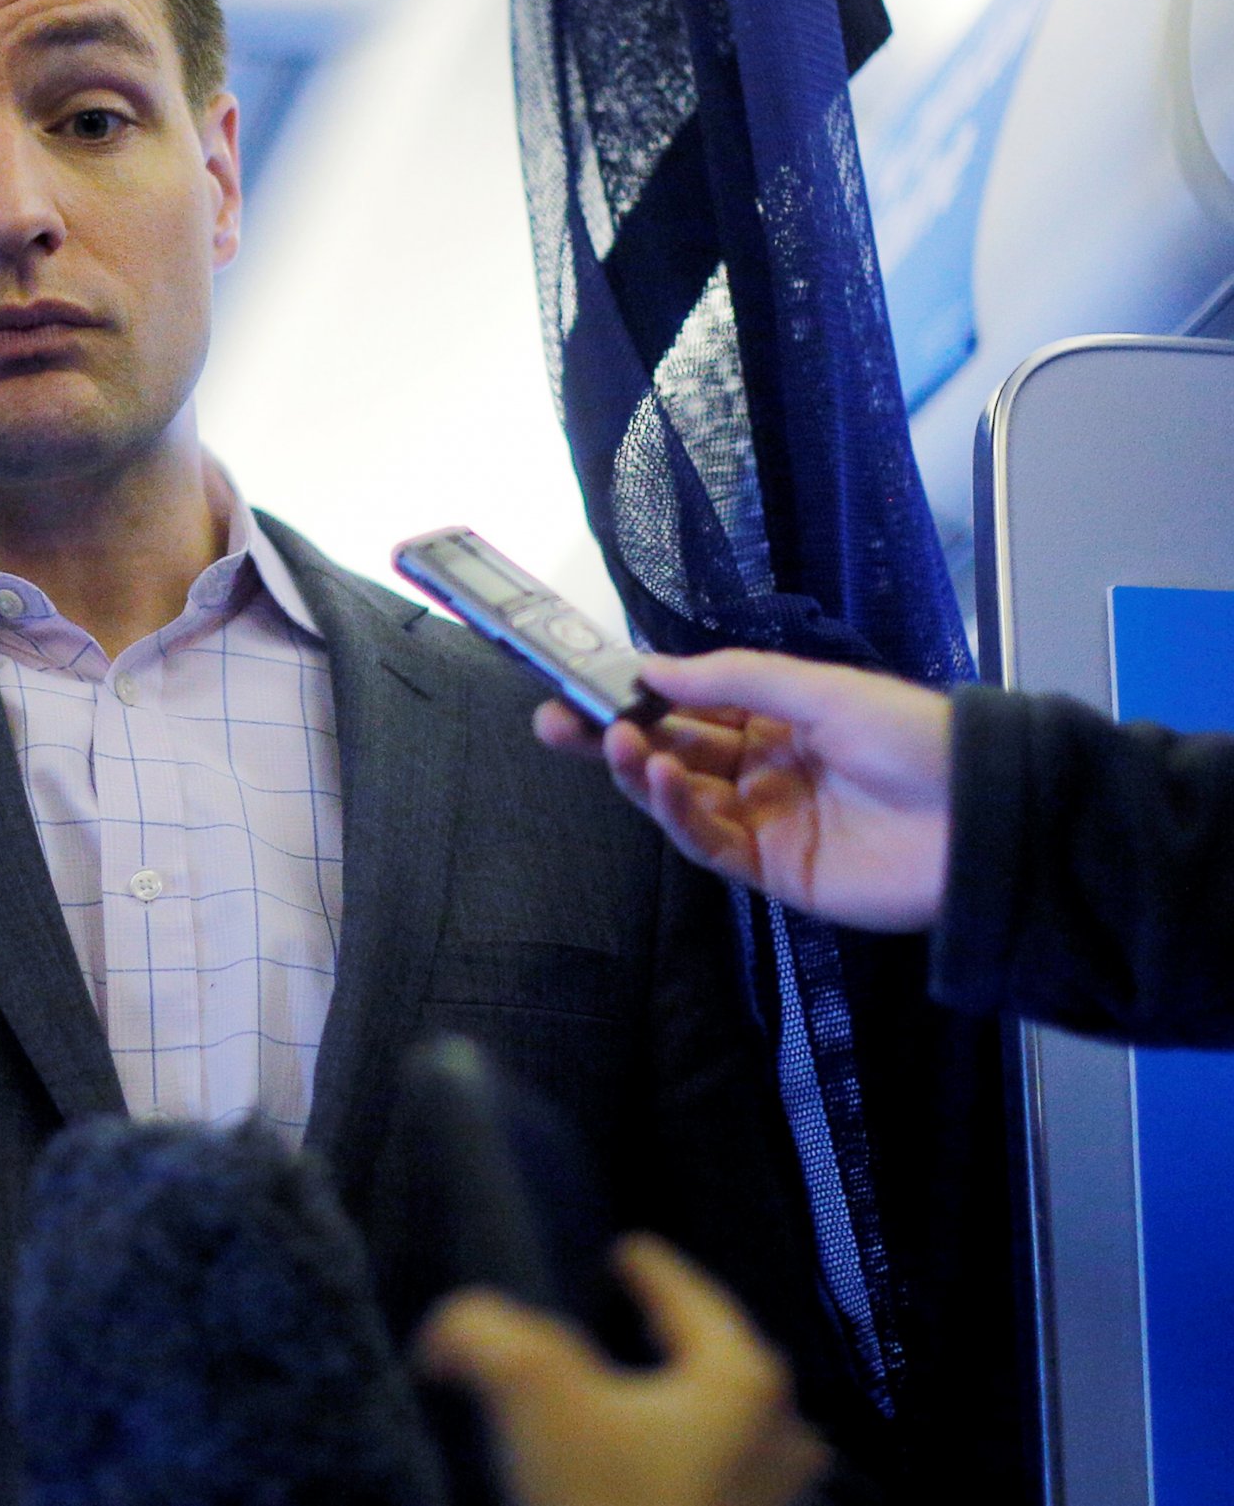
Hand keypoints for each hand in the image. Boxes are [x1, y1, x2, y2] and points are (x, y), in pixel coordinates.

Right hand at [418, 1234, 830, 1505]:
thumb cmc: (602, 1504)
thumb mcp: (530, 1390)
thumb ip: (484, 1330)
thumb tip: (451, 1331)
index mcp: (740, 1379)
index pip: (691, 1299)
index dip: (654, 1270)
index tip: (631, 1251)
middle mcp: (774, 1435)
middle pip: (723, 1364)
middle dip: (681, 1341)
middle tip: (642, 1321)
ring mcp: (770, 1500)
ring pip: (728, 1429)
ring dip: (683, 1409)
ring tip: (636, 1397)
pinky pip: (718, 1482)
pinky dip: (682, 1463)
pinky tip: (638, 1471)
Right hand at [534, 649, 951, 930]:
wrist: (983, 820)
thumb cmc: (913, 739)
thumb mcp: (821, 689)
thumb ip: (734, 680)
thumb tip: (650, 667)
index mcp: (775, 720)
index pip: (687, 706)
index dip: (635, 694)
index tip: (581, 680)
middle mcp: (760, 768)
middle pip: (669, 752)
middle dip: (611, 735)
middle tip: (553, 721)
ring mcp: (761, 820)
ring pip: (678, 798)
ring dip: (640, 771)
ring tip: (614, 742)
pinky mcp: (769, 870)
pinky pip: (706, 841)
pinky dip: (676, 813)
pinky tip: (660, 779)